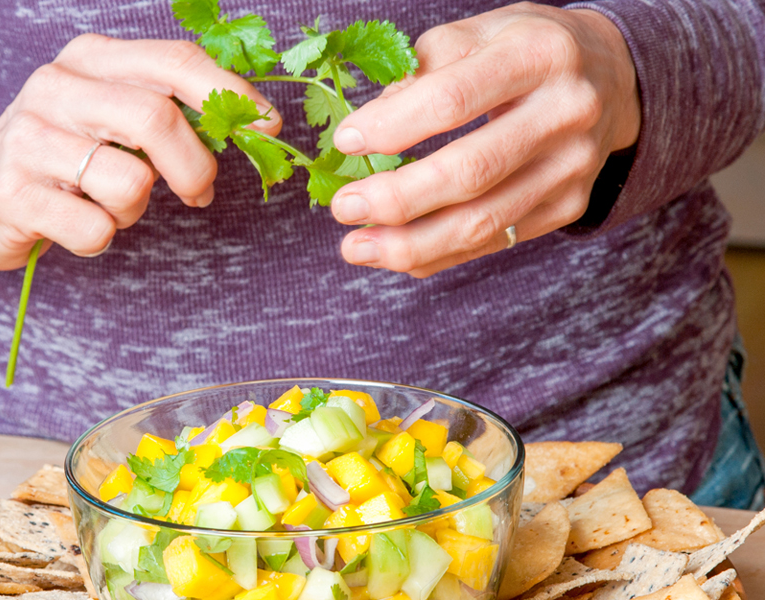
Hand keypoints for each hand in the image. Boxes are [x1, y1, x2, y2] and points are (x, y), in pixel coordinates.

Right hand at [0, 34, 279, 269]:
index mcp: (86, 59)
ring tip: (107, 206)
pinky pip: (94, 227)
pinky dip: (98, 238)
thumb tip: (249, 122)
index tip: (266, 128)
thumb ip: (161, 106)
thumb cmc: (51, 156)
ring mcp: (26, 141)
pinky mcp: (10, 195)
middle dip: (195, 167)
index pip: (174, 61)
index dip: (230, 94)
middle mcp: (53, 88)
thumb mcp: (101, 111)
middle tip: (199, 194)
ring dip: (135, 210)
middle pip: (156, 118)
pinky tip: (72, 225)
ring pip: (128, 182)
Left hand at [325, 4, 639, 276]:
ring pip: (485, 221)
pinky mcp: (569, 204)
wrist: (610, 75)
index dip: (393, 126)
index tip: (345, 141)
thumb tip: (370, 127)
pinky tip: (397, 255)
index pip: (454, 99)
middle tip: (343, 207)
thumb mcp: (478, 32)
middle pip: (471, 171)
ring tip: (355, 247)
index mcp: (538, 55)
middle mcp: (566, 112)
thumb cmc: (522, 49)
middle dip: (397, 198)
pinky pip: (496, 241)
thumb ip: (422, 71)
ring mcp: (572, 166)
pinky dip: (440, 254)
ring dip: (411, 244)